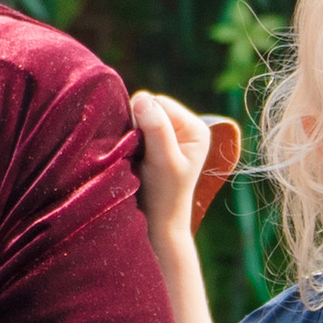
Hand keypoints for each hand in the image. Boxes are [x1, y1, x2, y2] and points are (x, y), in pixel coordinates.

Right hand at [133, 90, 210, 244]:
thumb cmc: (162, 195)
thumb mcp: (162, 161)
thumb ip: (156, 129)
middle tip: (136, 153)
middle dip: (136, 125)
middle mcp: (184, 127)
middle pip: (149, 106)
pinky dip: (128, 138)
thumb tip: (142, 98)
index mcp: (195, 128)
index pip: (159, 103)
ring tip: (134, 156)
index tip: (141, 148)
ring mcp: (169, 134)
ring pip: (138, 116)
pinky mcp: (155, 142)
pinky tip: (132, 156)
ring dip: (130, 132)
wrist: (157, 223)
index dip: (142, 119)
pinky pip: (134, 127)